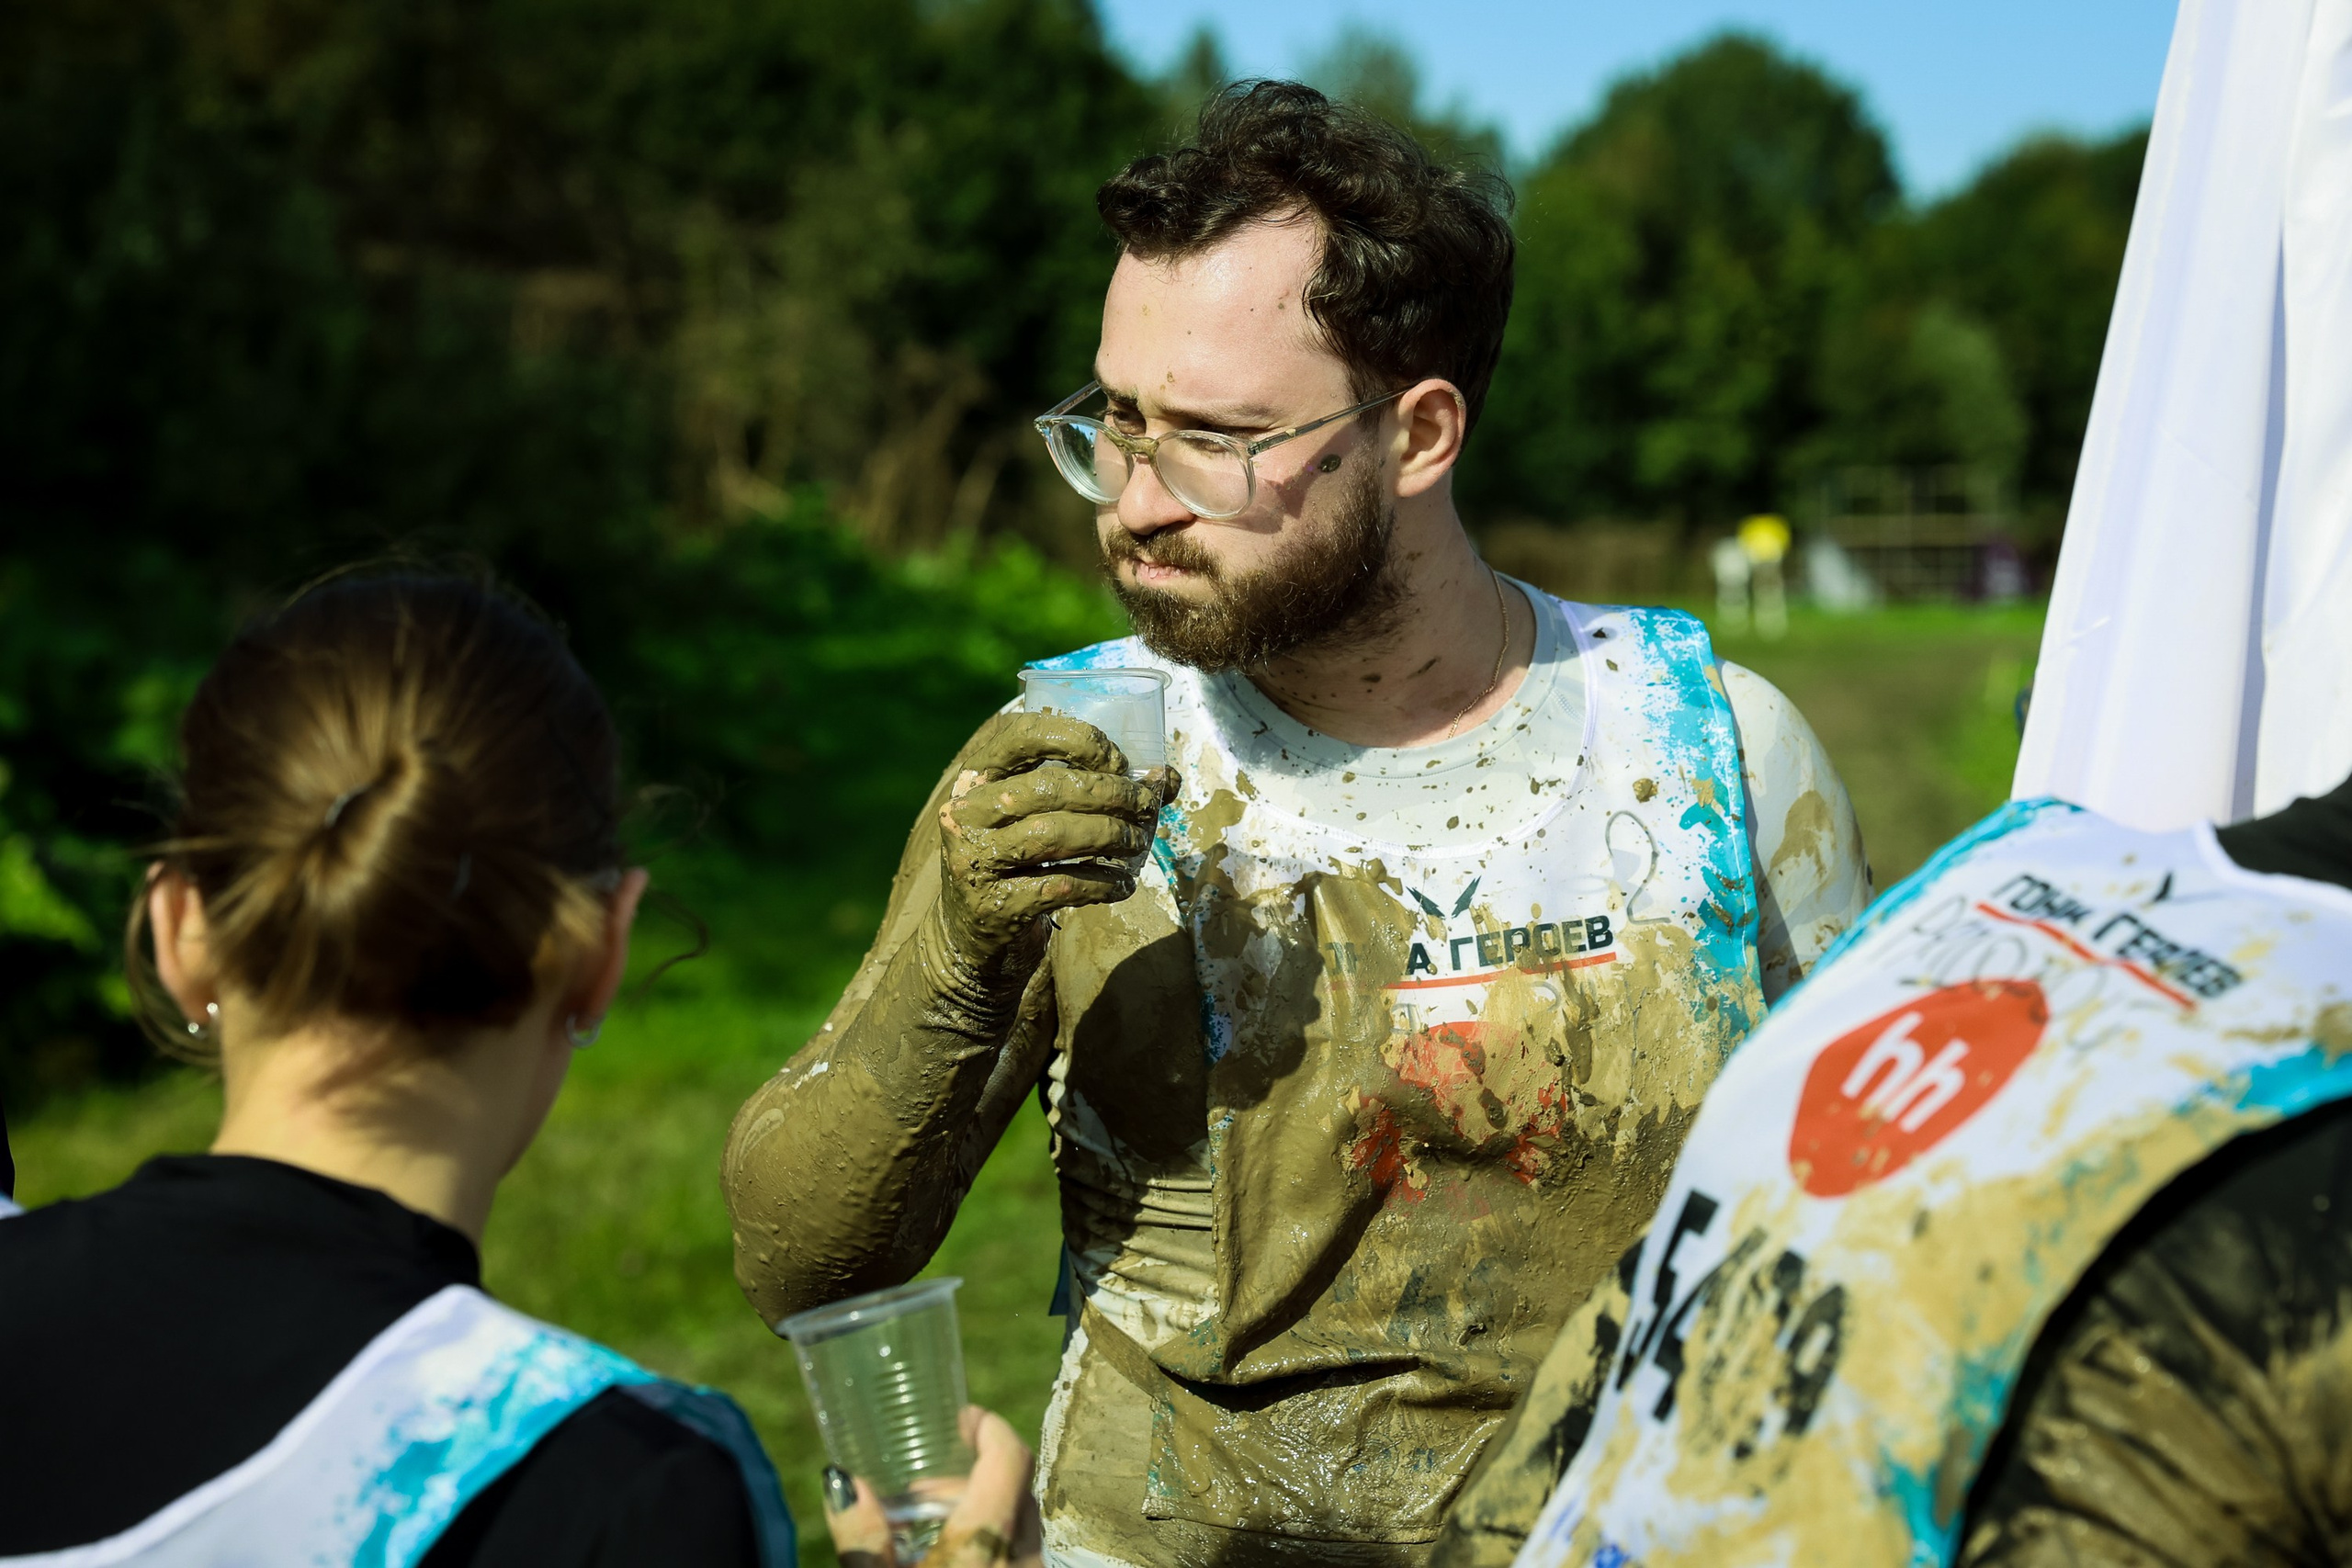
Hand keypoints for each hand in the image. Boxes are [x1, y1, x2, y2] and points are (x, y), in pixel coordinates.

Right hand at [823, 1406, 1043, 1567]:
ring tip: (928, 1527)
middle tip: (922, 1488)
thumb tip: (843, 1481)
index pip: (1010, 1459)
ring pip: (1020, 1522)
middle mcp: (1025, 1556)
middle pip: (1016, 1488)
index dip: (990, 1427)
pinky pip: (1021, 1551)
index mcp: (988, 1540)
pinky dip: (993, 1536)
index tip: (966, 1416)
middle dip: (972, 1475)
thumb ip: (862, 1535)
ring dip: (981, 1509)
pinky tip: (954, 1554)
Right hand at [933, 711, 1173, 970]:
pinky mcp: (993, 904)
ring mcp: (974, 859)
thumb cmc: (1018, 858)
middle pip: (1048, 787)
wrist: (971, 931)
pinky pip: (1060, 886)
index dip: (1077, 740)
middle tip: (1146, 807)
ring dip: (1110, 836)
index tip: (1117, 760)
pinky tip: (1123, 885)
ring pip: (1053, 834)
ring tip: (1138, 844)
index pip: (1022, 734)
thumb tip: (1164, 778)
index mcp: (976, 773)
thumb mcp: (1036, 813)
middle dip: (1111, 794)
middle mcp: (964, 811)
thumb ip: (1092, 786)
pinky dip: (1102, 884)